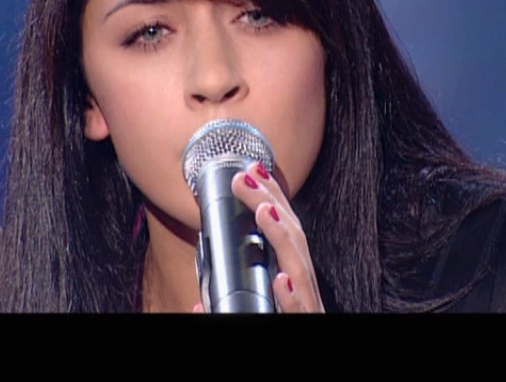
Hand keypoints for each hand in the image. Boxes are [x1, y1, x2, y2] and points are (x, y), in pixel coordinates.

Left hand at [193, 161, 324, 312]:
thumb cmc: (271, 334)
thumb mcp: (250, 314)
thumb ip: (226, 308)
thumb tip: (199, 304)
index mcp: (291, 283)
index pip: (284, 234)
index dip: (272, 200)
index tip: (253, 172)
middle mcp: (302, 291)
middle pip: (293, 242)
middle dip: (271, 204)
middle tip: (245, 177)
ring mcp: (307, 309)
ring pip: (300, 270)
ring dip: (282, 239)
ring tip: (265, 211)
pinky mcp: (305, 323)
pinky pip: (301, 313)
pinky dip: (292, 297)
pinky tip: (281, 280)